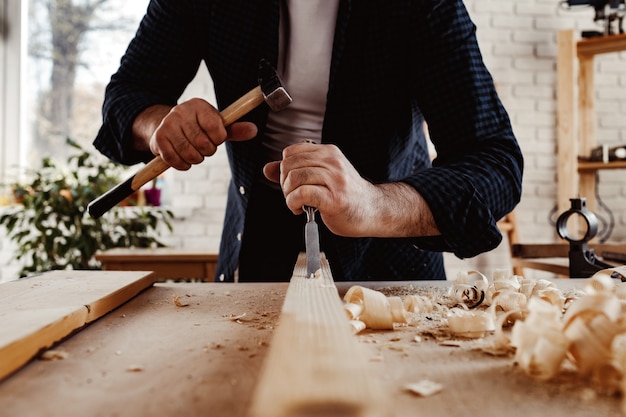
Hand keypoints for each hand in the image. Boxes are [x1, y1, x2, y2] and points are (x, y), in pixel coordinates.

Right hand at [134, 98, 257, 169]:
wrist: (165, 125)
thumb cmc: (197, 127)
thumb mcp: (216, 125)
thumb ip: (235, 129)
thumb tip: (254, 130)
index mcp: (198, 105)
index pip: (216, 129)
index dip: (218, 139)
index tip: (214, 137)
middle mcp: (181, 112)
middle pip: (204, 145)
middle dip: (207, 151)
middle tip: (203, 146)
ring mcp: (167, 125)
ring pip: (191, 155)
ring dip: (196, 159)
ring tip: (194, 151)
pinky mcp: (158, 139)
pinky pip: (176, 161)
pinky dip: (183, 165)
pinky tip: (183, 157)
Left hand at [263, 142, 440, 237]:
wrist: (373, 211)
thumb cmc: (346, 195)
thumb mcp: (322, 176)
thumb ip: (296, 170)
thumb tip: (267, 168)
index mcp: (329, 152)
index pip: (291, 152)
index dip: (284, 169)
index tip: (292, 183)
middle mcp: (333, 162)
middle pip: (289, 165)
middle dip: (283, 183)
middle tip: (293, 195)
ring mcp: (335, 180)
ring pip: (294, 178)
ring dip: (288, 194)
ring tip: (296, 203)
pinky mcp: (334, 199)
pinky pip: (302, 194)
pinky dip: (293, 203)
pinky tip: (300, 209)